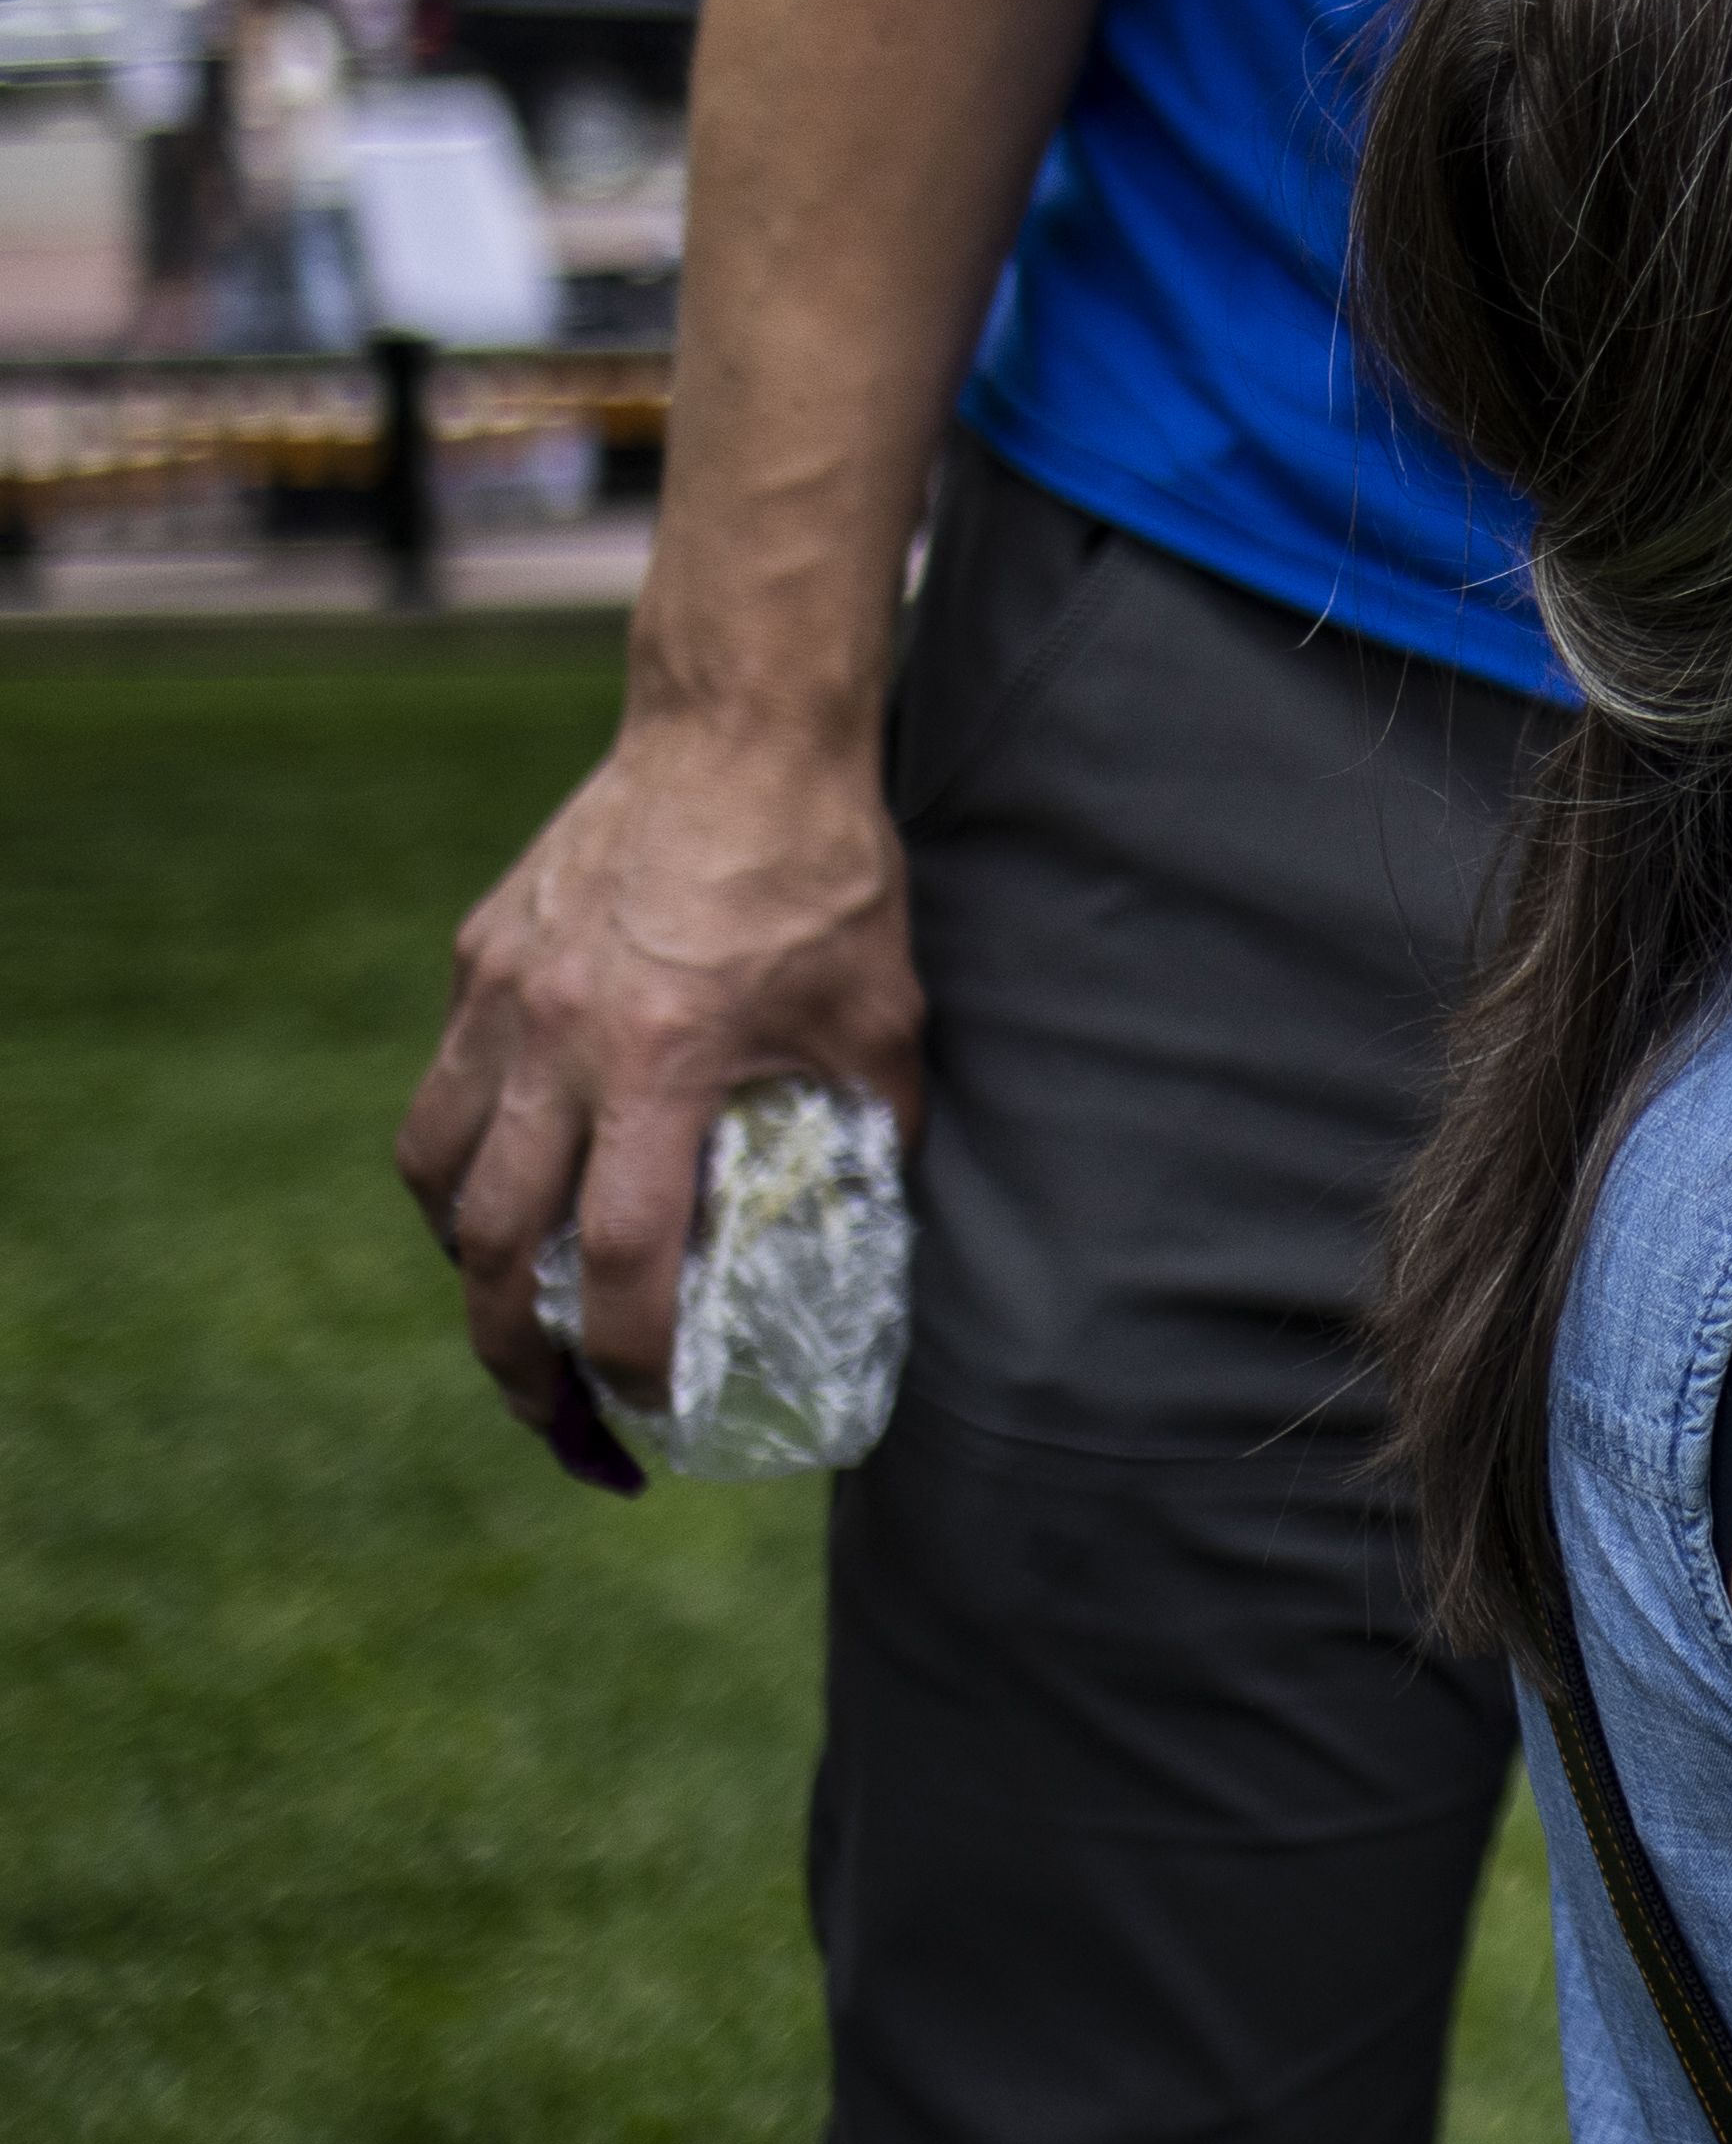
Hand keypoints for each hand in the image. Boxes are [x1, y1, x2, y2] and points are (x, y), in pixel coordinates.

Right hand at [398, 708, 925, 1452]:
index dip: (628, 1354)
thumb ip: (865, 1129)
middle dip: (513, 1353)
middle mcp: (559, 1039)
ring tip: (511, 1310)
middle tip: (553, 1413)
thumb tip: (864, 1228)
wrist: (741, 730)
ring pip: (435, 1172)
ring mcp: (501, 997)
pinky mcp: (479, 958)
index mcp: (664, 1060)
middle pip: (491, 1245)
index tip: (646, 1409)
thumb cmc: (829, 873)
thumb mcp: (882, 1017)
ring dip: (464, 1262)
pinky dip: (459, 1161)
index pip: (620, 1255)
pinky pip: (444, 1090)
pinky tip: (504, 1187)